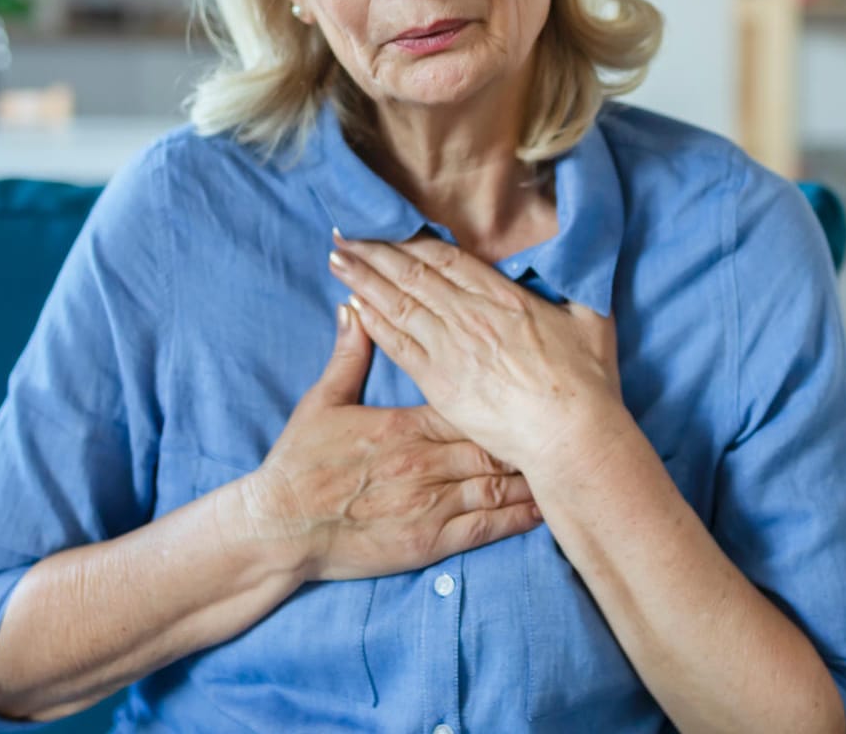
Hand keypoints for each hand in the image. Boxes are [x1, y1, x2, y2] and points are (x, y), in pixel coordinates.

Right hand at [238, 303, 544, 581]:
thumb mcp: (322, 401)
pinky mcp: (429, 541)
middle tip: (565, 424)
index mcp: (406, 425)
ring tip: (565, 463)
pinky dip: (519, 518)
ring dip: (533, 474)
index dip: (504, 397)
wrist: (280, 526)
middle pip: (493, 442)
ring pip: (497, 484)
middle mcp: (426, 462)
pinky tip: (544, 510)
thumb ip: (349, 355)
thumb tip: (356, 305)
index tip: (532, 387)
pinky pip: (485, 528)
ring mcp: (431, 504)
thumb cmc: (299, 463)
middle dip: (529, 434)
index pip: (469, 403)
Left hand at [326, 230, 620, 473]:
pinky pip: (398, 345)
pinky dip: (373, 323)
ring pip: (398, 303)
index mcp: (503, 297)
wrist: (571, 435)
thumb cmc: (588, 383)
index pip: (447, 258)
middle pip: (413, 273)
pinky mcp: (440, 382)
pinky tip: (352, 306)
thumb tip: (576, 260)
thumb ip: (576, 286)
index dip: (412, 240)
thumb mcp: (592, 320)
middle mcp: (470, 315)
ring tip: (337, 259)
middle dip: (375, 252)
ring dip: (364, 279)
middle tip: (344, 234)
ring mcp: (452, 348)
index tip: (387, 226)